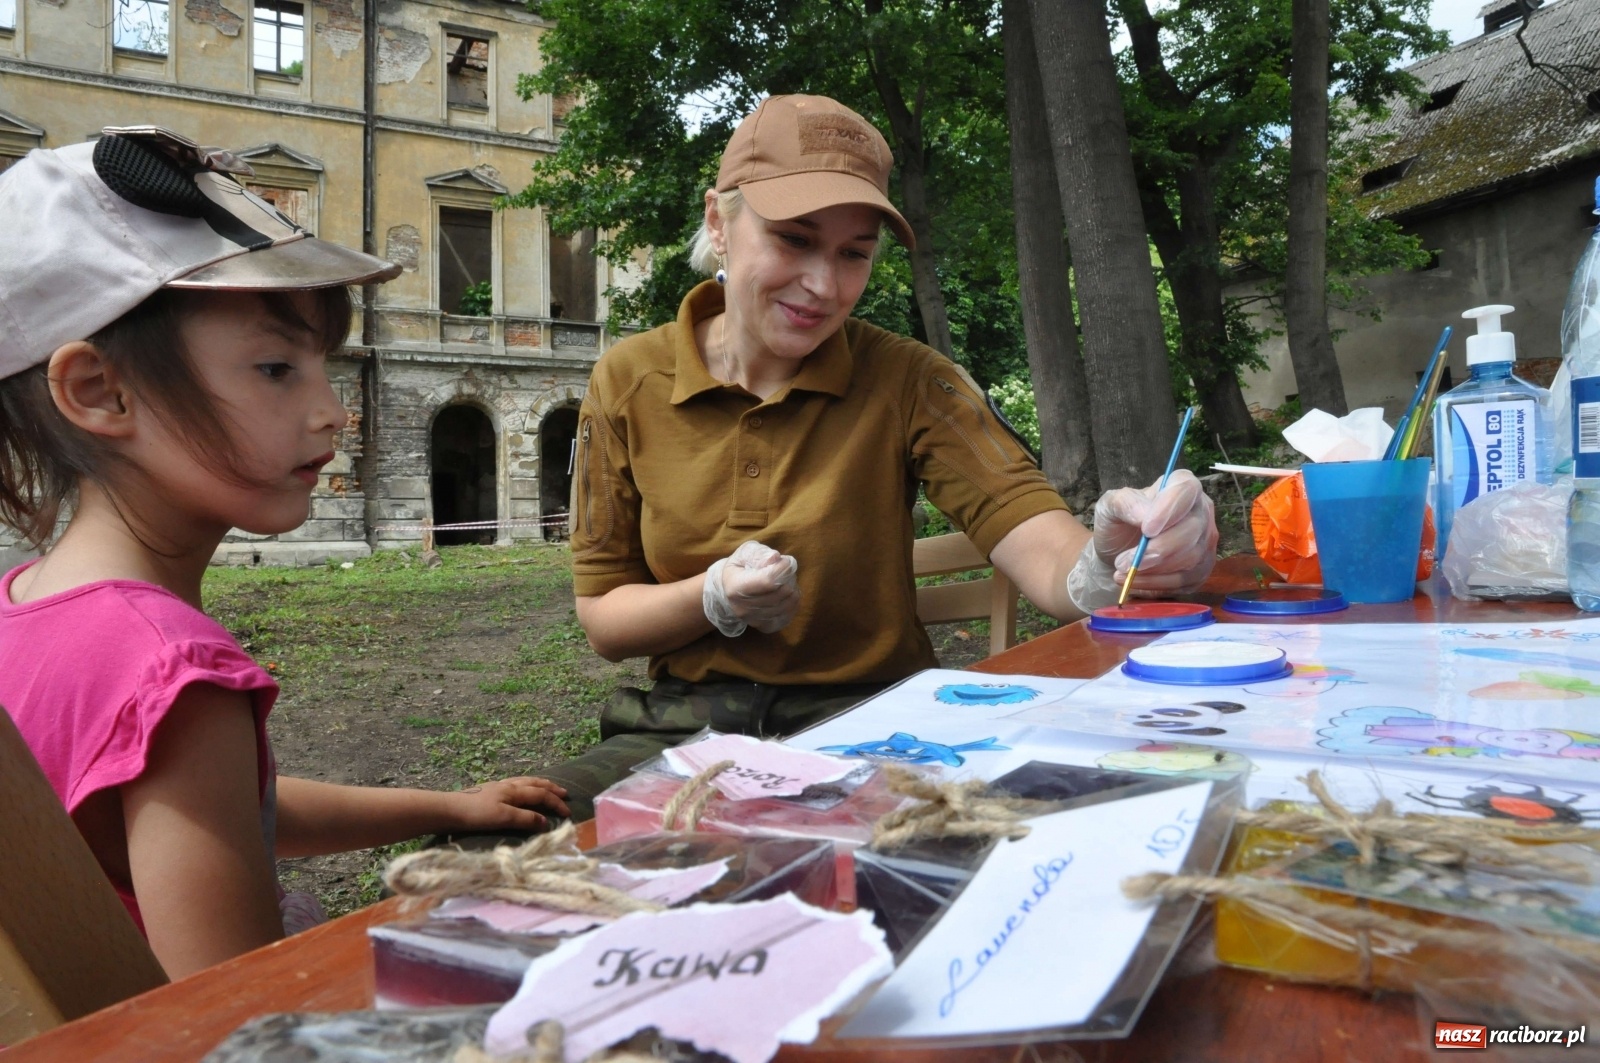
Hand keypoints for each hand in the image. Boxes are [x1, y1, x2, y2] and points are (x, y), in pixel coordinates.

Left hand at [445, 776, 569, 831]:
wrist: (448, 809)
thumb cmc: (476, 814)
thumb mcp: (503, 818)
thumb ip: (525, 819)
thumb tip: (546, 821)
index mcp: (514, 791)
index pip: (541, 795)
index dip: (556, 803)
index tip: (568, 813)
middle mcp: (509, 785)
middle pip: (535, 783)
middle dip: (551, 788)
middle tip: (564, 792)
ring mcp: (498, 786)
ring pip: (525, 781)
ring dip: (539, 784)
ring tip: (547, 786)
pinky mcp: (489, 790)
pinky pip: (515, 783)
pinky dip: (525, 785)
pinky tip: (520, 789)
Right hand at [704, 540, 800, 635]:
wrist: (730, 589)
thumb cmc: (741, 567)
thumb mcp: (746, 553)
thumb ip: (760, 554)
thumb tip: (776, 558)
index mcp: (735, 586)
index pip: (768, 580)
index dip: (783, 569)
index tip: (786, 561)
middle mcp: (742, 608)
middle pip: (780, 593)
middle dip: (789, 578)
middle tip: (786, 570)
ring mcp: (753, 620)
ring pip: (787, 605)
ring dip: (793, 590)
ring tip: (786, 581)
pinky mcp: (764, 627)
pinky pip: (787, 617)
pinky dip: (792, 604)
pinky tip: (787, 595)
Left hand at [1090, 469, 1218, 596]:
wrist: (1117, 553)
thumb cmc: (1118, 524)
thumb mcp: (1110, 506)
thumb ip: (1126, 503)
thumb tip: (1145, 515)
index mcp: (1181, 486)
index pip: (1187, 490)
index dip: (1170, 509)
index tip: (1147, 529)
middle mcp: (1201, 511)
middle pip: (1193, 529)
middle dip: (1158, 548)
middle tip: (1125, 561)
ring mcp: (1205, 542)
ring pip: (1191, 558)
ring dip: (1154, 569)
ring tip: (1123, 570)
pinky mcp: (1201, 570)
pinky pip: (1186, 580)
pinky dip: (1157, 584)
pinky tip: (1134, 581)